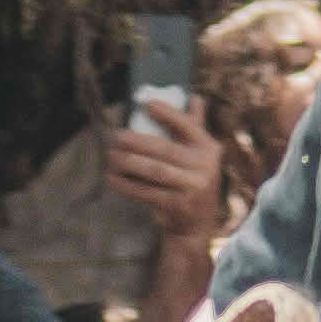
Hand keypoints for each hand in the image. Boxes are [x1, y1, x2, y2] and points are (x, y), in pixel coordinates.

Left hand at [103, 96, 231, 232]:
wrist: (198, 224)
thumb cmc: (193, 179)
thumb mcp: (201, 154)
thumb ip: (195, 126)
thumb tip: (196, 97)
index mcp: (208, 148)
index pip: (189, 126)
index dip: (169, 114)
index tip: (148, 104)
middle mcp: (204, 167)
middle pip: (165, 150)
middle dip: (137, 142)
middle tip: (116, 136)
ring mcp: (192, 188)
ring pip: (155, 171)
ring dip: (129, 162)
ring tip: (111, 156)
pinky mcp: (177, 206)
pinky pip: (147, 192)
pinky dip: (127, 185)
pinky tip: (112, 178)